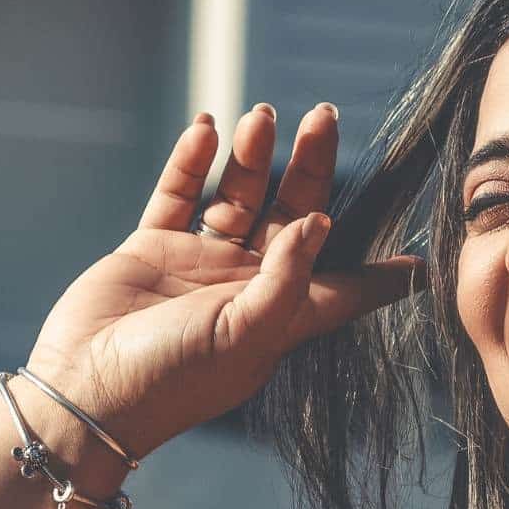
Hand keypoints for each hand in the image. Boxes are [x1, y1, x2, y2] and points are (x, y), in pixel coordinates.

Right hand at [24, 103, 424, 456]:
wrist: (87, 393)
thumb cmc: (173, 379)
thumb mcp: (246, 334)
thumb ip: (289, 278)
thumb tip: (321, 220)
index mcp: (281, 315)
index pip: (344, 287)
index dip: (380, 275)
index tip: (420, 260)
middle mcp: (246, 285)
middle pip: (293, 214)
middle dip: (311, 167)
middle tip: (325, 116)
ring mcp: (199, 264)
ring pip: (238, 197)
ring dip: (252, 155)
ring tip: (264, 114)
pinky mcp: (151, 250)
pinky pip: (178, 195)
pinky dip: (192, 161)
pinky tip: (208, 127)